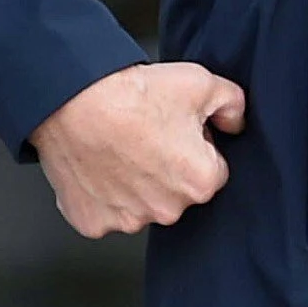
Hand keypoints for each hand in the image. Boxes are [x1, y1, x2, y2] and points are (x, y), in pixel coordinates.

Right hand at [28, 61, 246, 238]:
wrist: (72, 101)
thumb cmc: (131, 95)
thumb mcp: (202, 83)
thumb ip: (233, 105)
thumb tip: (235, 122)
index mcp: (200, 182)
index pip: (213, 170)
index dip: (196, 147)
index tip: (176, 133)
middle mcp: (166, 210)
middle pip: (177, 192)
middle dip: (168, 169)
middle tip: (146, 138)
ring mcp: (126, 220)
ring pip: (141, 204)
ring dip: (135, 184)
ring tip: (120, 149)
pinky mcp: (92, 223)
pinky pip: (105, 211)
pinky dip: (102, 194)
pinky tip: (100, 166)